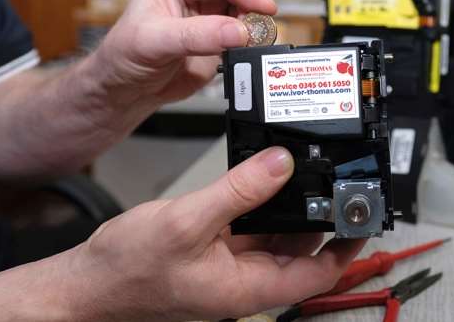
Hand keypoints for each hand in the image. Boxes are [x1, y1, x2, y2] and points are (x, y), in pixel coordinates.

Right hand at [69, 147, 364, 321]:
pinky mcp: (213, 250)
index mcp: (247, 288)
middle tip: (333, 181)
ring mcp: (229, 265)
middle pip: (300, 251)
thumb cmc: (128, 270)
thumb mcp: (188, 222)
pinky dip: (259, 204)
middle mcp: (244, 280)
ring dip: (288, 208)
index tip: (363, 218)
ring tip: (301, 174)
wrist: (89, 282)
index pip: (318, 274)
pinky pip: (249, 227)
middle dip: (320, 218)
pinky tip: (261, 180)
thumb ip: (239, 192)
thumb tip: (279, 166)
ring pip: (275, 236)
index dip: (347, 247)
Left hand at [93, 0, 276, 104]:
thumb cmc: (126, 54)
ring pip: (253, 6)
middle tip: (255, 29)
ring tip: (249, 42)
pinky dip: (255, 39)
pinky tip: (247, 49)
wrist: (130, 86)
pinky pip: (252, 31)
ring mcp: (216, 9)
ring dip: (257, 24)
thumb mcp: (155, 41)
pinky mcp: (226, 33)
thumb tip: (236, 32)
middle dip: (254, 5)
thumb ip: (197, 36)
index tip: (263, 7)